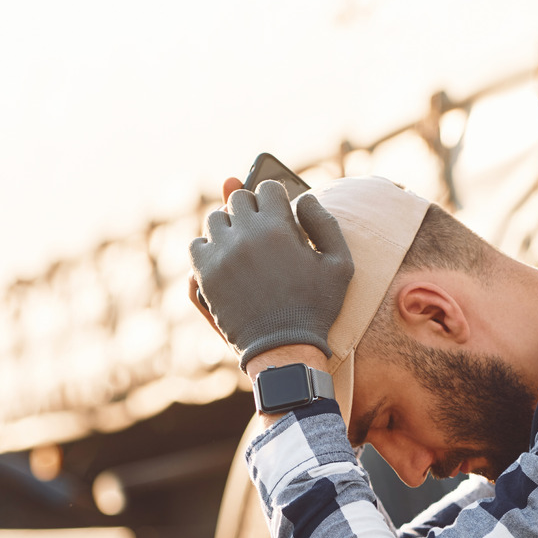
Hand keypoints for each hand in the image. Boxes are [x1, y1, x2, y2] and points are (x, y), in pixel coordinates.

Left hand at [188, 178, 354, 365]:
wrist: (284, 349)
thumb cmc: (315, 307)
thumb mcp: (340, 265)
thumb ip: (325, 223)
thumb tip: (304, 197)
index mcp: (279, 227)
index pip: (268, 188)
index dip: (275, 197)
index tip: (279, 212)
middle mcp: (246, 235)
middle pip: (239, 198)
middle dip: (252, 209)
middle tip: (262, 229)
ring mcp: (221, 254)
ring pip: (215, 218)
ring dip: (229, 226)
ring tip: (243, 243)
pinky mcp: (205, 275)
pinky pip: (196, 244)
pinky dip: (208, 248)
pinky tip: (224, 259)